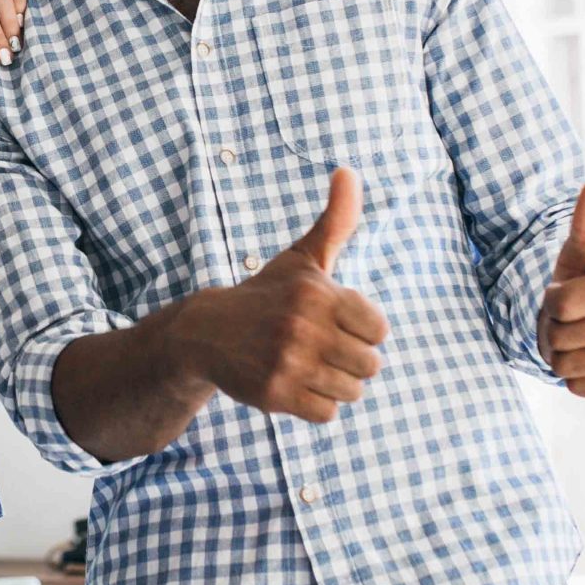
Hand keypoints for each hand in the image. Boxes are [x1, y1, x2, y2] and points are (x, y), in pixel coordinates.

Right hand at [179, 168, 388, 423]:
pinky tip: (294, 384)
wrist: (205, 334)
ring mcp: (288, 363)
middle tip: (321, 349)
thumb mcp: (302, 258)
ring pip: (351, 391)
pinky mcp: (275, 395)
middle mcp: (303, 327)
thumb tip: (349, 171)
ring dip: (334, 384)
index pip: (379, 330)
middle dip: (350, 360)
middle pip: (370, 365)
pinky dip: (316, 404)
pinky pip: (327, 413)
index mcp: (317, 293)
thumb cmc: (266, 295)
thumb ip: (336, 219)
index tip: (334, 323)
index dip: (361, 330)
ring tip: (308, 367)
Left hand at [539, 179, 584, 398]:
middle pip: (558, 337)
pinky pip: (578, 387)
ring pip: (564, 366)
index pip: (559, 305)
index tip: (566, 295)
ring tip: (579, 339)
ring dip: (561, 354)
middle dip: (553, 330)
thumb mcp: (581, 253)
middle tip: (572, 321)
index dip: (552, 300)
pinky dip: (576, 377)